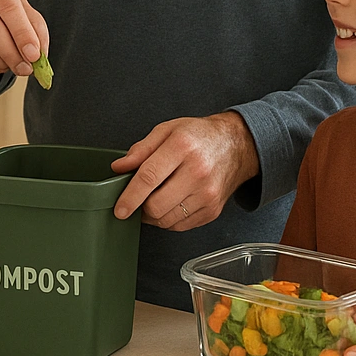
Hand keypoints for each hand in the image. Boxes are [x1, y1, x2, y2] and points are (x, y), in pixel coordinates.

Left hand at [110, 112, 259, 228]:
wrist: (236, 146)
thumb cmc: (199, 136)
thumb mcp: (167, 130)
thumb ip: (141, 149)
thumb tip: (119, 168)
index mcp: (182, 147)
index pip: (149, 177)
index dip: (130, 196)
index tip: (119, 208)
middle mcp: (197, 172)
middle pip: (156, 205)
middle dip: (139, 208)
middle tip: (135, 200)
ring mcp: (207, 194)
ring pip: (166, 220)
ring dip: (152, 215)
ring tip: (152, 200)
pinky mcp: (212, 210)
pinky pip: (180, 226)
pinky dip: (168, 220)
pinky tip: (169, 204)